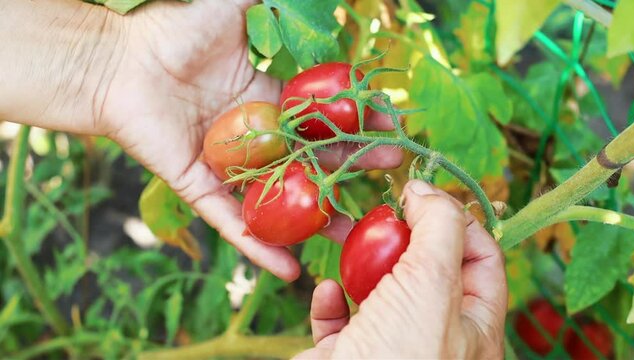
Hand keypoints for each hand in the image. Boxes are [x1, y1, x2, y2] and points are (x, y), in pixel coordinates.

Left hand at [96, 0, 401, 280]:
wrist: (117, 64)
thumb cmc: (173, 33)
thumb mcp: (234, 11)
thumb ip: (268, 1)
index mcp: (266, 102)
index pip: (321, 117)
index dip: (354, 121)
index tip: (389, 123)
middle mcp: (254, 138)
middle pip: (310, 159)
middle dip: (351, 165)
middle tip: (389, 171)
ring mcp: (228, 167)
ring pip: (277, 199)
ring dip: (313, 220)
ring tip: (351, 233)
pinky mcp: (200, 189)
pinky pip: (231, 223)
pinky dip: (257, 247)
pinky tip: (288, 270)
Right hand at [295, 180, 506, 358]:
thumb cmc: (400, 357)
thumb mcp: (433, 283)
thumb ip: (439, 228)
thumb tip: (427, 190)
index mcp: (473, 327)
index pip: (482, 258)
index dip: (458, 220)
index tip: (423, 195)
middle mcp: (434, 336)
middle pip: (427, 268)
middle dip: (403, 238)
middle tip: (383, 215)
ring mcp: (390, 344)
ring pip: (381, 289)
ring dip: (362, 265)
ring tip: (350, 246)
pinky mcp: (347, 354)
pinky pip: (342, 318)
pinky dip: (332, 300)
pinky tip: (327, 292)